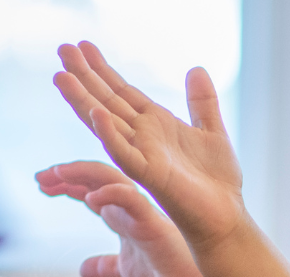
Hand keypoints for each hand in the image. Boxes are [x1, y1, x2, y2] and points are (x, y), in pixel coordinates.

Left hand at [37, 159, 205, 276]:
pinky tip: (89, 199)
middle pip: (94, 176)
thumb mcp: (123, 269)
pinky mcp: (150, 220)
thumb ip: (103, 265)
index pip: (89, 188)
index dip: (65, 184)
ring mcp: (140, 209)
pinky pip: (129, 198)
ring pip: (109, 177)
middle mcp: (129, 204)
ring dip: (80, 172)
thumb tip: (83, 269)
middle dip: (66, 173)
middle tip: (40, 177)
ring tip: (56, 174)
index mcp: (121, 212)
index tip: (41, 184)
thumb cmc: (161, 274)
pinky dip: (109, 194)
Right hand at [53, 42, 244, 249]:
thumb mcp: (212, 131)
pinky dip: (110, 134)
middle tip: (62, 49)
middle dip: (84, 76)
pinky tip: (97, 114)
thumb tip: (196, 68)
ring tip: (62, 77)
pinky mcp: (151, 176)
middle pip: (107, 101)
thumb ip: (202, 102)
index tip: (82, 46)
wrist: (227, 217)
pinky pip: (125, 154)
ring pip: (106, 124)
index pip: (122, 92)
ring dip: (83, 100)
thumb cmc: (218, 182)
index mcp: (155, 125)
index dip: (102, 69)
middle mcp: (143, 139)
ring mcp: (143, 156)